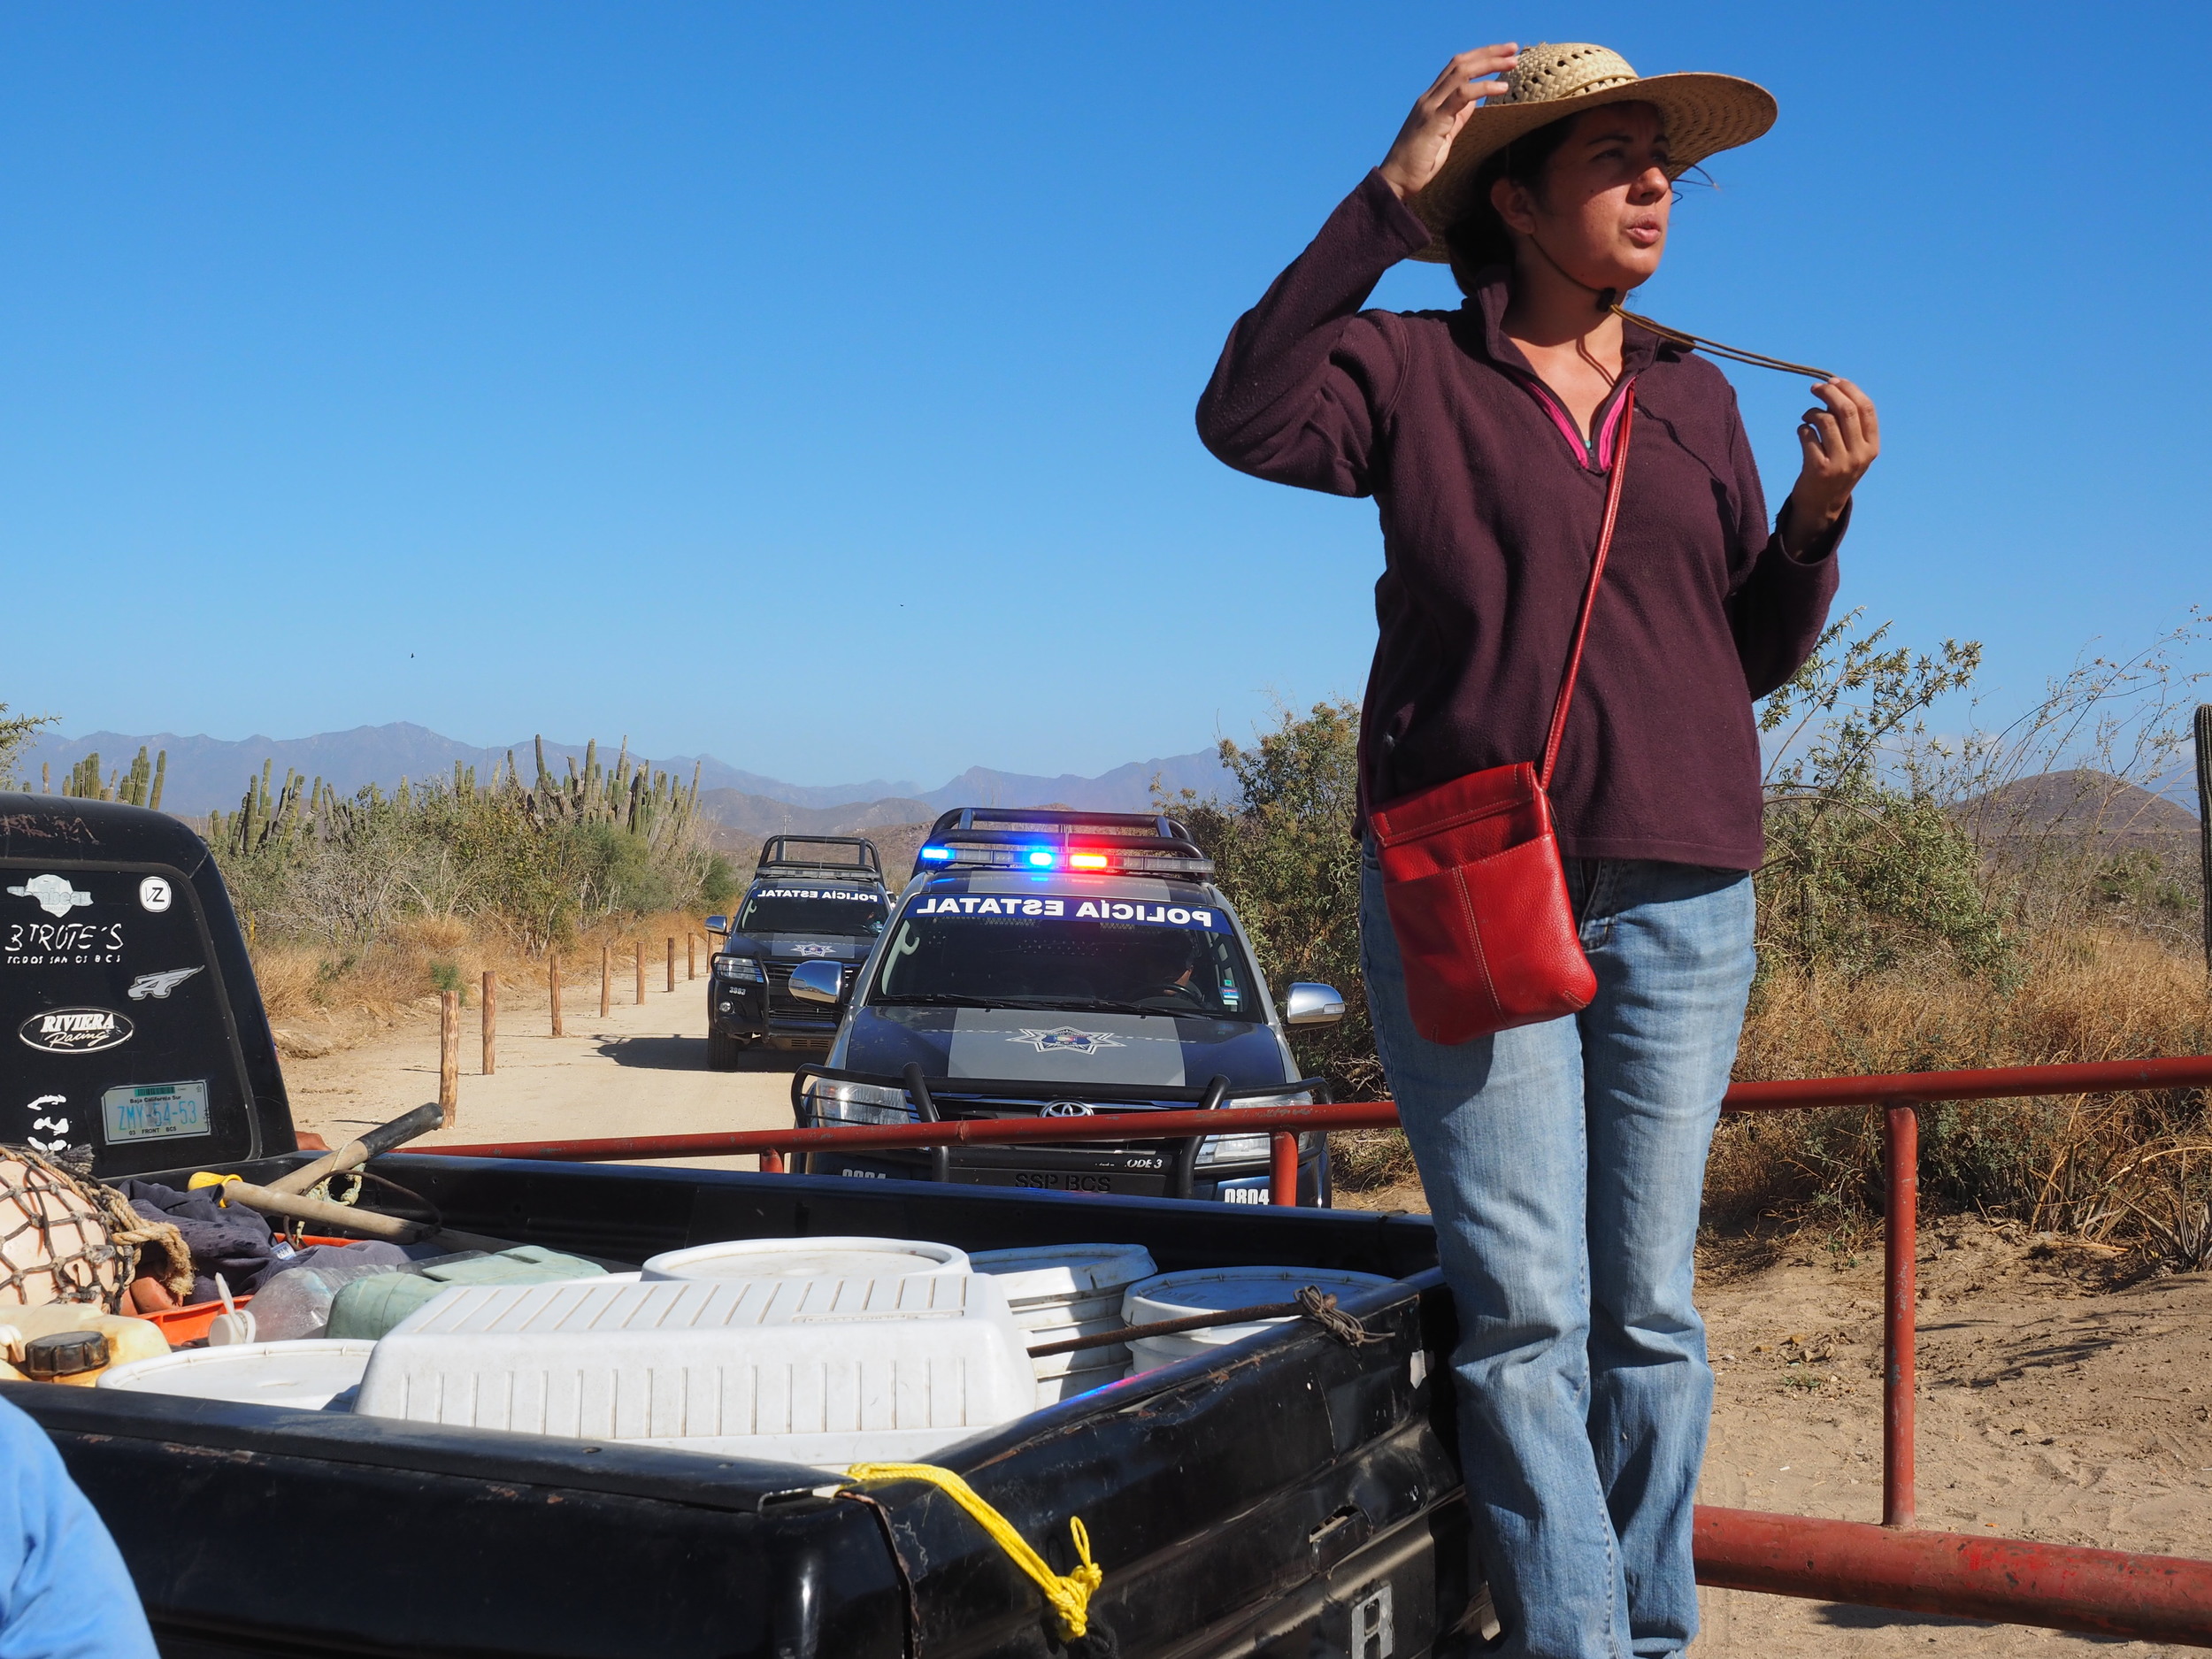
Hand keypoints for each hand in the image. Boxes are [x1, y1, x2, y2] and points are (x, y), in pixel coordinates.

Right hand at [1378, 45, 1518, 201]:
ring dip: (1489, 64)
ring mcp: (1430, 107)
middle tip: (1514, 49)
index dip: (1480, 57)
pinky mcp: (1434, 120)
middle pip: (1460, 63)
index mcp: (1431, 100)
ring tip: (1513, 63)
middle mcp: (1429, 98)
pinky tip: (1501, 87)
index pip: (1456, 67)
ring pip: (1462, 72)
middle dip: (1489, 53)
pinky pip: (1461, 95)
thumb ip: (1457, 116)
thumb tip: (1473, 101)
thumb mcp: (1444, 135)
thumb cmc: (1419, 163)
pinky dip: (1483, 87)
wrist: (1396, 180)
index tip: (1504, 54)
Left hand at [1780, 378, 1878, 553]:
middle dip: (1829, 392)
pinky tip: (1803, 432)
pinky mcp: (1819, 469)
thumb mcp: (1854, 450)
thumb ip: (1851, 424)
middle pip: (1846, 410)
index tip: (1834, 381)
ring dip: (1812, 412)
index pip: (1867, 408)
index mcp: (1872, 446)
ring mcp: (1840, 463)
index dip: (1850, 389)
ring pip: (1826, 421)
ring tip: (1807, 417)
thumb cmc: (1836, 469)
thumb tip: (1834, 387)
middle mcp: (1860, 454)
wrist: (1822, 506)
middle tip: (1815, 387)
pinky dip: (1802, 428)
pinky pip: (1808, 435)